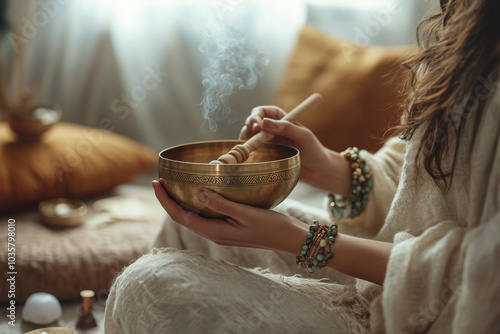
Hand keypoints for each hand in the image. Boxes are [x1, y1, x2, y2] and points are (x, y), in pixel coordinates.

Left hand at [152, 181, 306, 253]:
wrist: (290, 238)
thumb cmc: (272, 227)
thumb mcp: (247, 213)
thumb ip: (222, 203)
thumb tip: (198, 191)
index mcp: (215, 232)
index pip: (181, 216)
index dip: (166, 201)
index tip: (156, 183)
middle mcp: (215, 233)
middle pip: (183, 216)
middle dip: (169, 200)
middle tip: (159, 180)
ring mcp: (222, 231)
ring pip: (194, 216)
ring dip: (181, 201)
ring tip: (173, 185)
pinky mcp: (230, 226)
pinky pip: (206, 214)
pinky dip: (197, 202)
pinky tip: (199, 192)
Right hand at [239, 106, 350, 194]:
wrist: (316, 170)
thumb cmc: (314, 151)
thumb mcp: (304, 137)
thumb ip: (286, 128)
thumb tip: (265, 123)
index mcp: (280, 118)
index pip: (261, 111)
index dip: (256, 116)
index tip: (258, 126)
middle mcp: (270, 128)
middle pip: (250, 123)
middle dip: (248, 128)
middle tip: (254, 136)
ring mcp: (265, 142)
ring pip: (247, 137)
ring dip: (245, 140)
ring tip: (252, 148)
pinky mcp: (263, 155)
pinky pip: (249, 151)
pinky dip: (246, 152)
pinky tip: (250, 157)